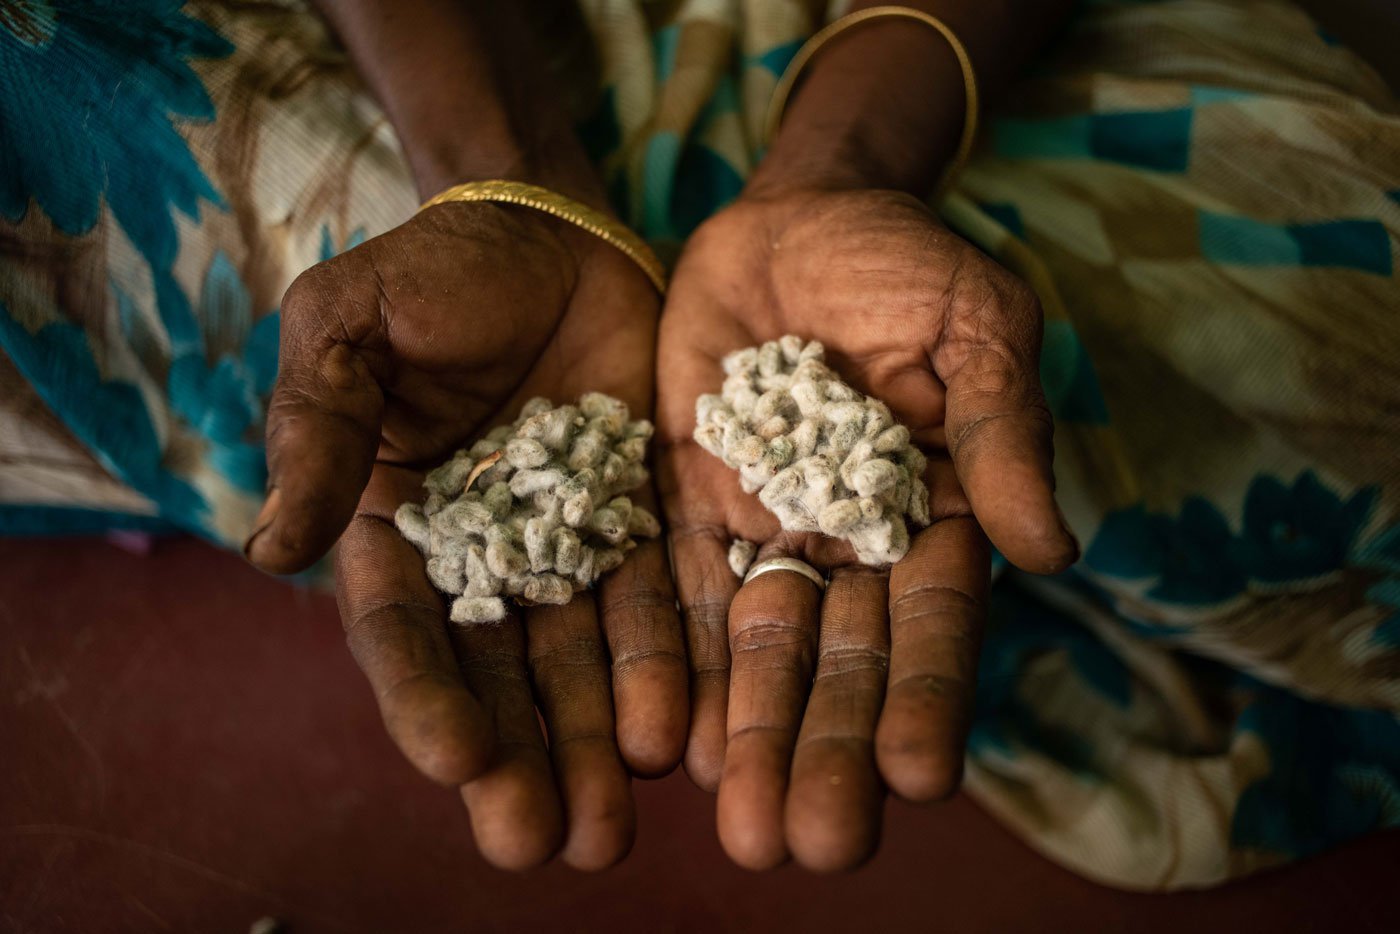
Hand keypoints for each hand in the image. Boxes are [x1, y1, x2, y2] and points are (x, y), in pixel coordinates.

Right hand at [246, 200, 686, 869]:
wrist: (548, 236)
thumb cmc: (431, 272)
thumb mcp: (350, 324)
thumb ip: (317, 428)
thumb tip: (267, 545)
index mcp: (391, 524)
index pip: (400, 627)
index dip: (422, 696)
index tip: (455, 760)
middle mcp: (479, 557)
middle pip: (494, 673)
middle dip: (516, 758)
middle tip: (540, 842)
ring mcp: (564, 546)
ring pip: (578, 660)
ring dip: (590, 743)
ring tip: (613, 823)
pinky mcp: (638, 522)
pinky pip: (654, 603)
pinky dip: (666, 668)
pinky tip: (682, 732)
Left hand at [656, 187, 1077, 870]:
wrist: (794, 219)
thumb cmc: (904, 263)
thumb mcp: (974, 324)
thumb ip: (1003, 427)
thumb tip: (1049, 548)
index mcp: (933, 514)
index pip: (934, 624)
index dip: (926, 698)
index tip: (915, 779)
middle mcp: (847, 544)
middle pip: (840, 662)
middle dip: (826, 751)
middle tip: (809, 844)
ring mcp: (764, 531)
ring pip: (759, 650)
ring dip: (750, 739)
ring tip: (738, 825)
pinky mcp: (686, 506)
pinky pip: (680, 596)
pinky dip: (679, 667)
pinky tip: (671, 742)